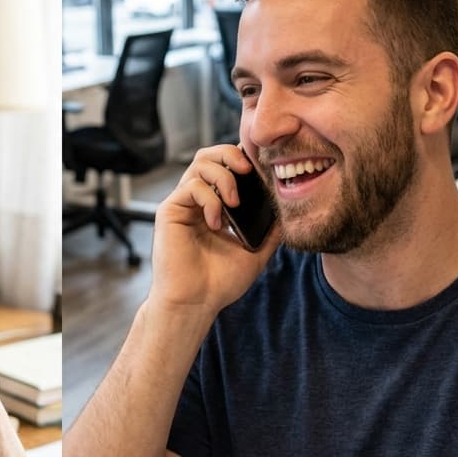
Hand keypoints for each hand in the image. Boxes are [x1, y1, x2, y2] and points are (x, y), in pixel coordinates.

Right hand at [147, 143, 280, 322]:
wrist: (195, 302)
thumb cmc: (219, 282)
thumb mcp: (255, 252)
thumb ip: (269, 230)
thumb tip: (288, 210)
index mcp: (215, 205)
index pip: (226, 167)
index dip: (243, 160)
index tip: (263, 169)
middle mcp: (197, 200)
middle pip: (209, 155)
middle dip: (231, 154)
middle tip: (248, 170)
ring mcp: (182, 204)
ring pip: (200, 163)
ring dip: (223, 177)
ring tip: (235, 202)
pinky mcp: (170, 211)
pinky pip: (191, 187)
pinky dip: (210, 199)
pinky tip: (216, 223)